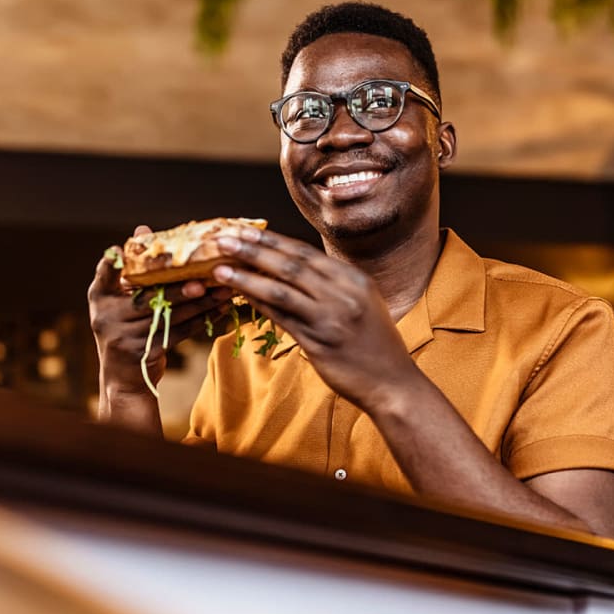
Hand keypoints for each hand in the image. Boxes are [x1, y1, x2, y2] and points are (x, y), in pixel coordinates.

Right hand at [88, 225, 234, 395]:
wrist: (123, 377)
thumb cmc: (126, 327)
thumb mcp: (121, 301)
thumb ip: (133, 270)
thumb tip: (143, 229)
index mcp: (99, 298)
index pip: (104, 276)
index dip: (110, 264)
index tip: (117, 249)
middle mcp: (107, 317)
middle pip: (149, 299)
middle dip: (180, 289)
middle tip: (204, 281)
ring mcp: (125, 337)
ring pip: (170, 316)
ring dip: (200, 304)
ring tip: (223, 292)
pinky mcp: (146, 352)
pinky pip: (180, 332)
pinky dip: (202, 320)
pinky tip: (220, 310)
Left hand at [212, 225, 419, 411]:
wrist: (393, 383)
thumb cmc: (376, 345)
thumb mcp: (364, 304)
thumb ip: (335, 285)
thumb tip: (296, 268)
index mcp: (355, 280)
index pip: (306, 253)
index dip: (272, 240)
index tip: (246, 230)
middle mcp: (344, 294)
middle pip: (290, 265)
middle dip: (253, 249)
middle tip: (224, 239)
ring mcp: (331, 318)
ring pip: (280, 289)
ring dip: (247, 276)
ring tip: (220, 266)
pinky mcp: (319, 343)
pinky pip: (281, 318)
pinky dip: (258, 303)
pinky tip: (239, 295)